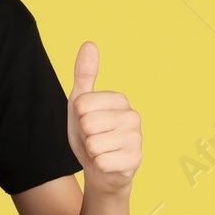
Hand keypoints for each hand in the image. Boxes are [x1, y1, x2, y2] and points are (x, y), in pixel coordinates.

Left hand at [68, 41, 142, 194]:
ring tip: (102, 150)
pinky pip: (100, 161)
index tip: (88, 122)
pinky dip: (99, 165)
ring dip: (92, 151)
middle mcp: (133, 116)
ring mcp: (136, 138)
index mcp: (119, 99)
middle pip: (87, 123)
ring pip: (93, 144)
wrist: (101, 170)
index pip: (81, 104)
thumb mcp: (80, 103)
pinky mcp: (134, 160)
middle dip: (85, 135)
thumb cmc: (91, 134)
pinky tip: (108, 163)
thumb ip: (84, 74)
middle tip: (95, 139)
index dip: (78, 118)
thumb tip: (89, 43)